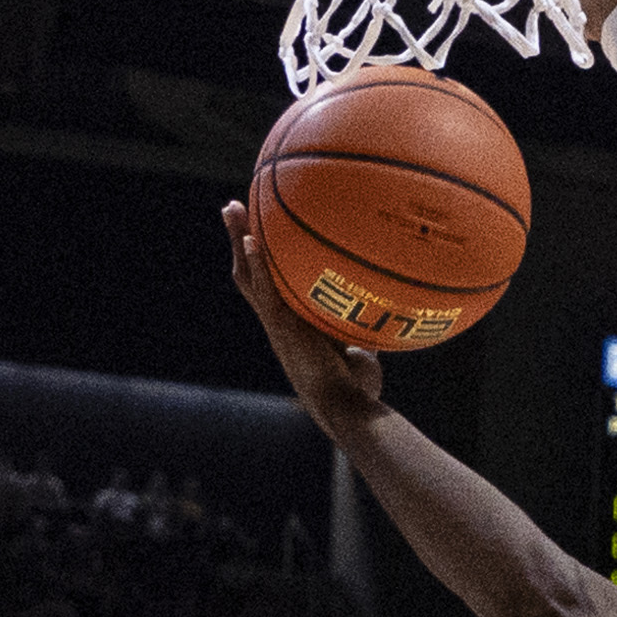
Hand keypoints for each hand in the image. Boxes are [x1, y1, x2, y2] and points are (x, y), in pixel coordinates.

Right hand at [220, 203, 382, 432]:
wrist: (347, 409)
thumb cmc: (356, 387)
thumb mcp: (358, 348)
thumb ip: (362, 328)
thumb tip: (386, 306)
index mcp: (289, 325)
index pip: (266, 285)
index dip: (258, 259)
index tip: (257, 230)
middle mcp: (276, 322)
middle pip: (249, 274)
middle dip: (239, 239)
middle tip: (232, 208)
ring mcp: (276, 325)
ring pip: (248, 276)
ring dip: (239, 240)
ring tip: (231, 208)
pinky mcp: (282, 329)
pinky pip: (266, 291)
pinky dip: (258, 264)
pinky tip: (254, 239)